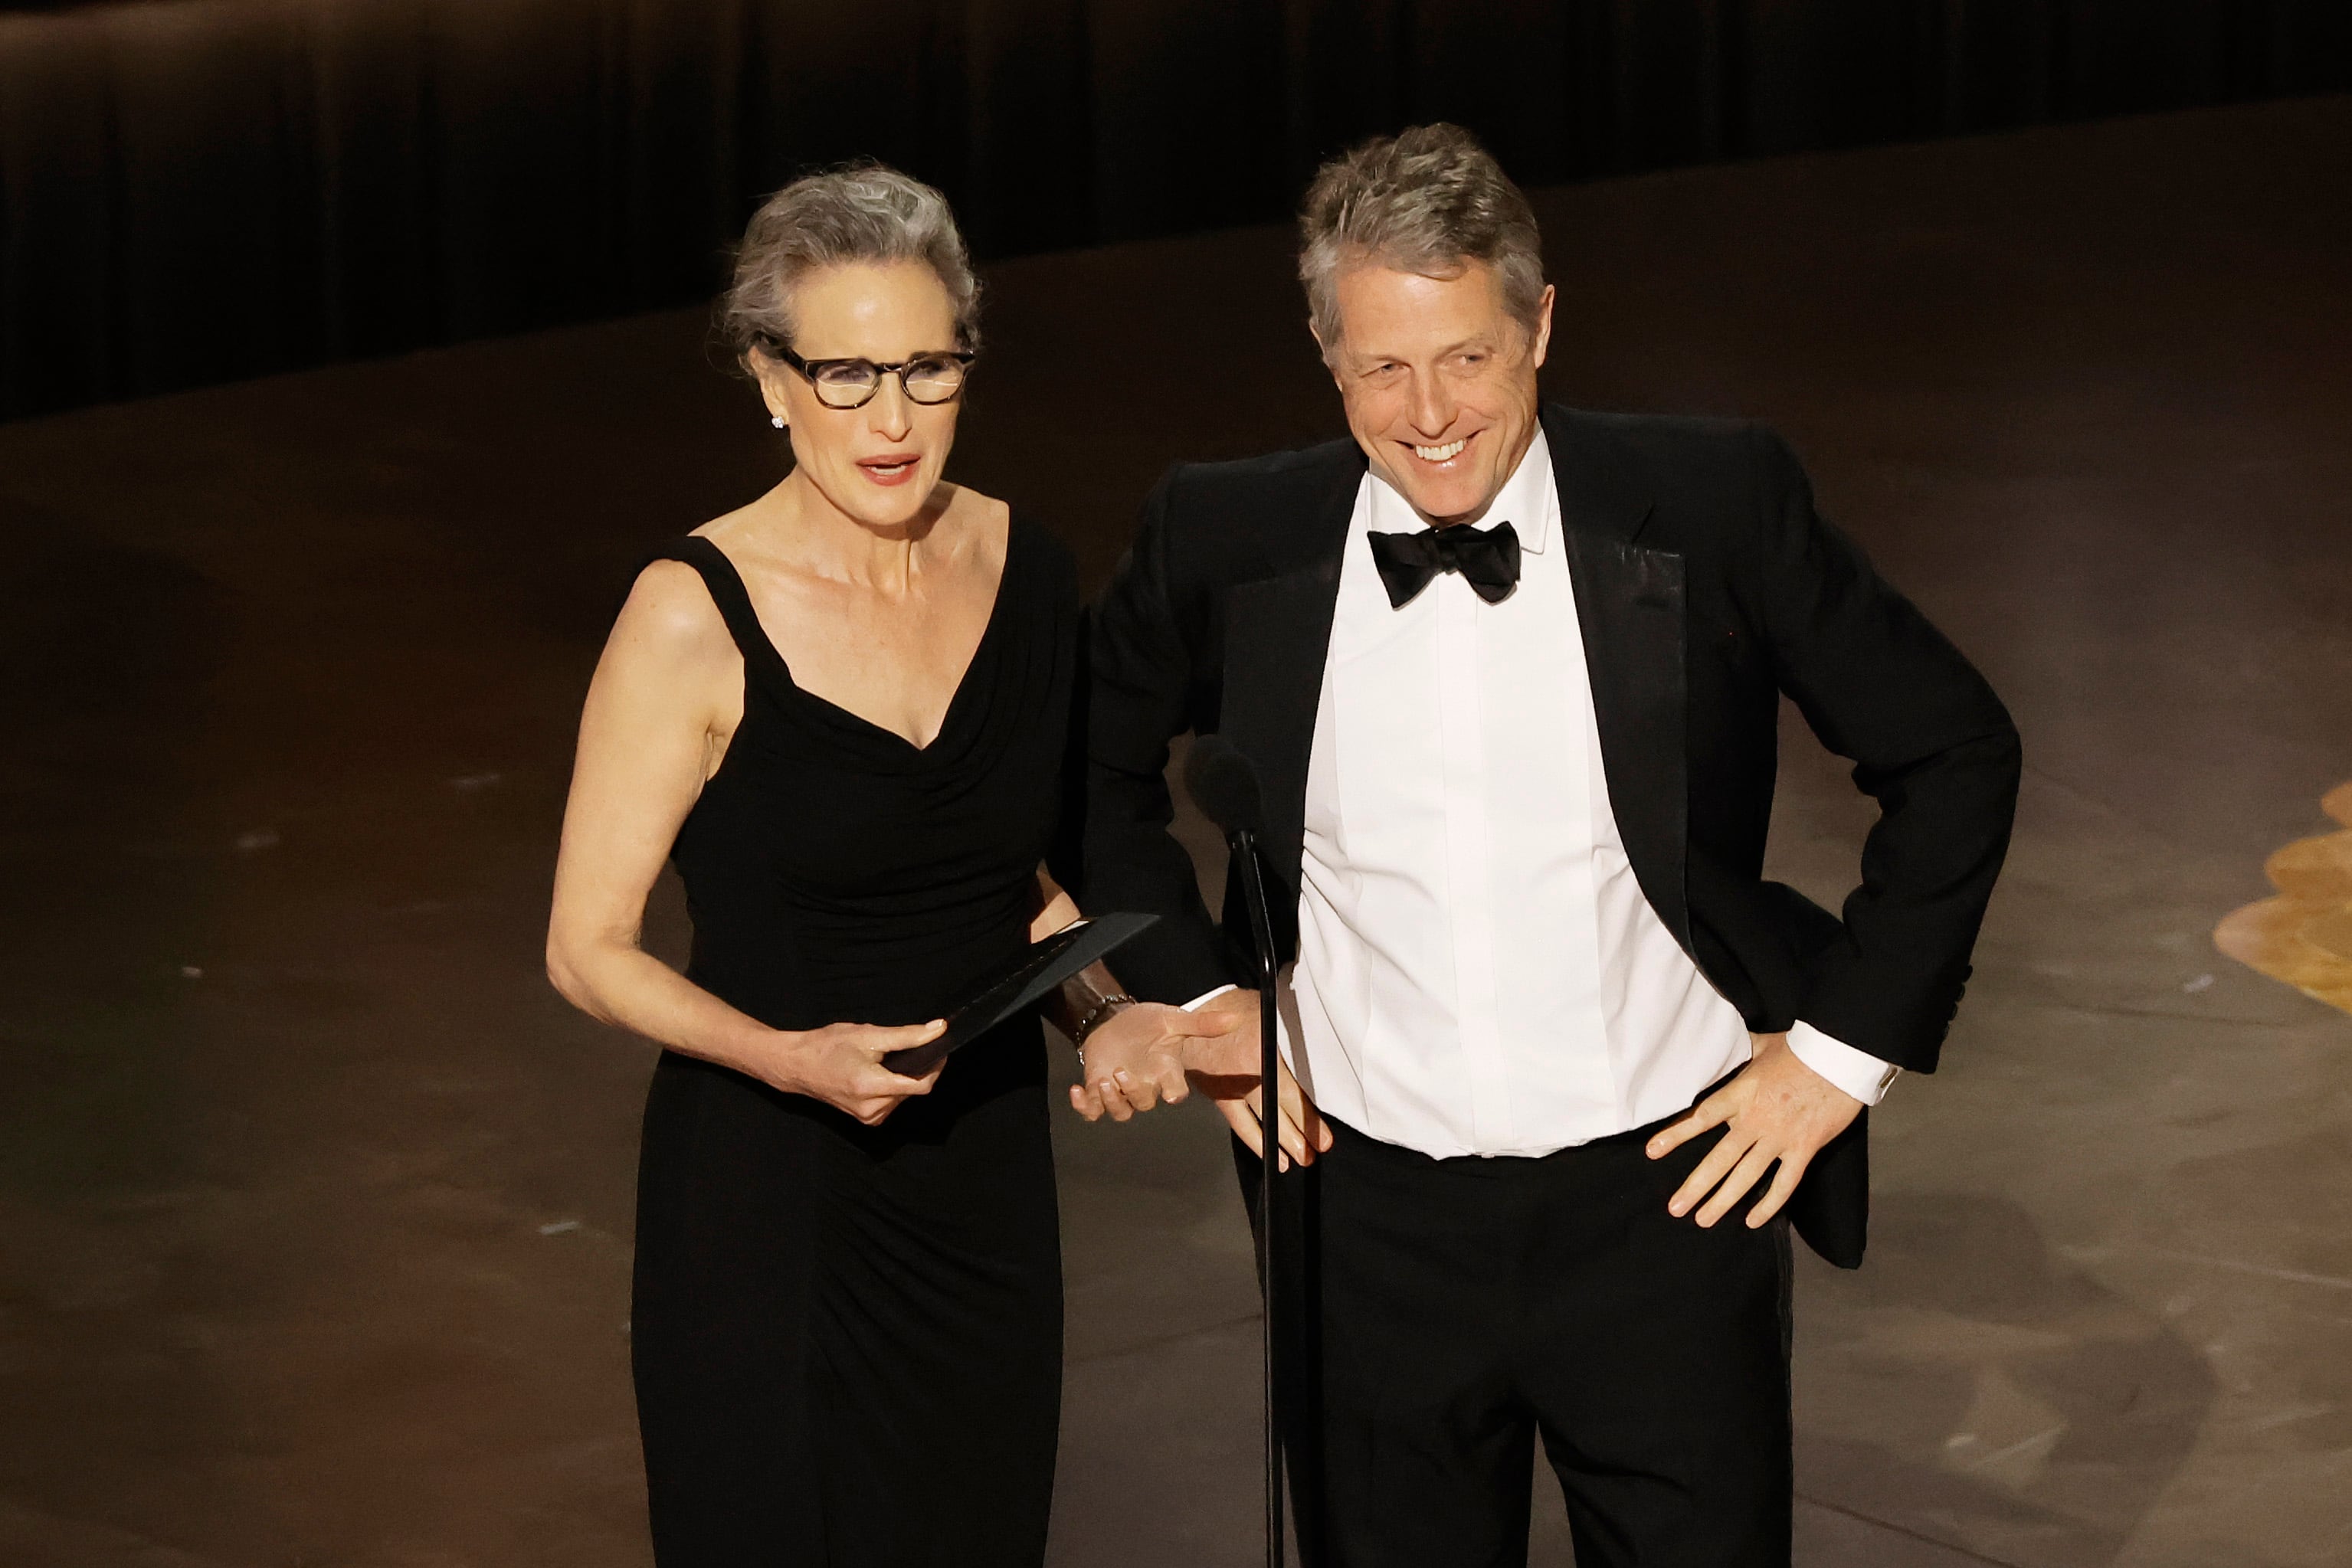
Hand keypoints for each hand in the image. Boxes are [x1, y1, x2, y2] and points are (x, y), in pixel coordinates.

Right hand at [763, 1020, 946, 1125]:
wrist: (797, 1065)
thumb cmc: (827, 1046)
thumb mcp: (869, 1035)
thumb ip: (907, 1036)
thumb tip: (938, 1030)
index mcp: (872, 1087)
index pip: (921, 1085)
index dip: (935, 1066)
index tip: (939, 1049)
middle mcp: (872, 1108)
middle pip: (913, 1090)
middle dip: (916, 1069)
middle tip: (902, 1049)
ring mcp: (868, 1117)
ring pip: (904, 1096)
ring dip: (903, 1078)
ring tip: (881, 1060)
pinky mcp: (866, 1119)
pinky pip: (891, 1101)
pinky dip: (892, 1086)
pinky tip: (877, 1073)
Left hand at [1068, 1002, 1240, 1121]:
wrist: (1114, 1020)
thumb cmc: (1146, 1023)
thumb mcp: (1172, 1019)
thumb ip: (1201, 1024)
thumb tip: (1234, 1018)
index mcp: (1166, 1071)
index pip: (1176, 1092)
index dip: (1174, 1095)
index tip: (1171, 1094)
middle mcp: (1146, 1085)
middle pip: (1144, 1104)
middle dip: (1132, 1092)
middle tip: (1120, 1073)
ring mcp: (1120, 1090)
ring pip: (1121, 1112)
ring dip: (1111, 1102)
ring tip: (1103, 1082)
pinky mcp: (1098, 1089)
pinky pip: (1093, 1111)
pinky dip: (1083, 1106)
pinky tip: (1076, 1091)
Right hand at [1181, 989, 1332, 1169]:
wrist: (1195, 1006)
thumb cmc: (1233, 1005)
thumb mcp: (1268, 1012)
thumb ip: (1289, 1034)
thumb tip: (1320, 1051)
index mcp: (1261, 1053)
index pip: (1290, 1096)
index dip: (1309, 1120)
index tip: (1324, 1137)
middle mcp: (1246, 1074)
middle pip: (1278, 1113)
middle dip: (1300, 1137)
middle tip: (1316, 1152)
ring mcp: (1230, 1086)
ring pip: (1260, 1123)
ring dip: (1280, 1143)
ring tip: (1296, 1159)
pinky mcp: (1217, 1094)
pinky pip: (1239, 1123)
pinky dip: (1254, 1140)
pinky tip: (1267, 1154)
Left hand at [1645, 1032, 1861, 1227]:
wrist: (1841, 1058)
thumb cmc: (1801, 1049)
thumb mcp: (1762, 1045)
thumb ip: (1737, 1050)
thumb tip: (1717, 1042)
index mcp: (1741, 1093)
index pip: (1702, 1118)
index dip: (1676, 1134)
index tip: (1653, 1152)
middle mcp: (1756, 1120)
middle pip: (1720, 1158)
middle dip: (1696, 1186)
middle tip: (1676, 1207)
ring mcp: (1780, 1137)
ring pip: (1747, 1176)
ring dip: (1724, 1200)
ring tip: (1703, 1220)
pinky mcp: (1804, 1148)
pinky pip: (1785, 1183)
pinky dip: (1769, 1204)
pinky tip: (1752, 1220)